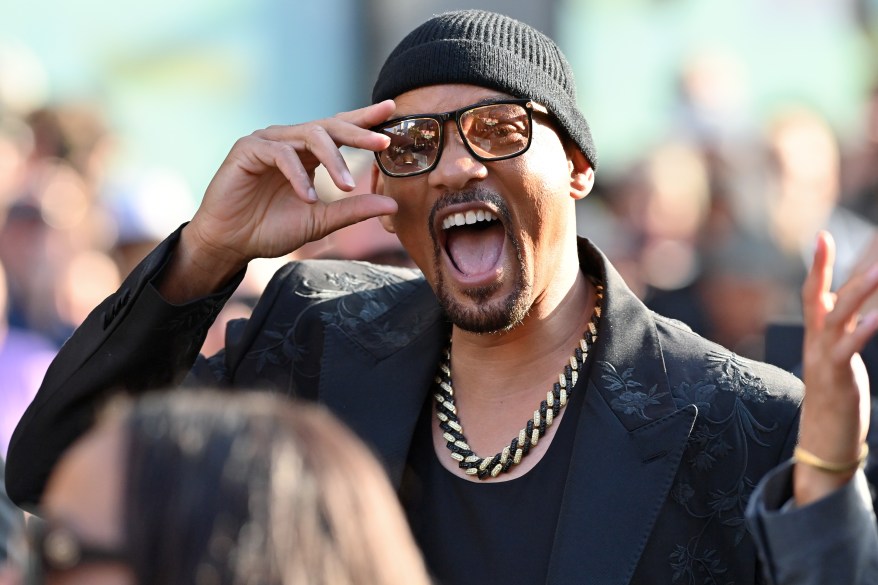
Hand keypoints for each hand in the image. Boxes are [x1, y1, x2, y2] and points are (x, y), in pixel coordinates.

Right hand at [161, 101, 396, 299]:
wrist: (231, 244)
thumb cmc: (270, 229)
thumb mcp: (320, 221)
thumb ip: (353, 210)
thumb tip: (393, 205)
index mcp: (307, 153)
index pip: (340, 129)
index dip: (364, 119)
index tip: (392, 110)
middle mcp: (289, 141)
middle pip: (329, 126)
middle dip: (358, 132)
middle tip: (383, 142)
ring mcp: (268, 141)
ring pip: (309, 136)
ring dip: (332, 160)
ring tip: (346, 186)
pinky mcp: (247, 149)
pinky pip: (281, 154)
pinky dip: (298, 176)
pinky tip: (308, 197)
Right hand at [795, 230, 877, 504]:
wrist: (822, 441)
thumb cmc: (835, 399)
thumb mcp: (836, 360)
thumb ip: (842, 334)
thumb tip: (852, 312)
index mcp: (815, 337)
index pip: (812, 293)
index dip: (817, 265)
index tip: (822, 236)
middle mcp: (814, 342)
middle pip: (821, 297)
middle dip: (832, 268)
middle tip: (849, 241)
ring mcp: (822, 358)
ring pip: (837, 316)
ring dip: (858, 292)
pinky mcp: (836, 376)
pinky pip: (849, 347)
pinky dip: (865, 329)